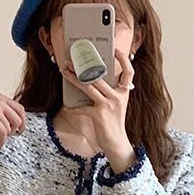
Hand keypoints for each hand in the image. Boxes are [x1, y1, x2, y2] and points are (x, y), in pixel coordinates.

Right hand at [0, 88, 26, 148]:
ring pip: (9, 128)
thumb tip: (4, 120)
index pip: (20, 109)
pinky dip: (2, 141)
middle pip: (18, 120)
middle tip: (7, 137)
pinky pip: (3, 132)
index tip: (20, 130)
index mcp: (1, 97)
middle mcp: (1, 102)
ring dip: (3, 137)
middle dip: (14, 131)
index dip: (23, 121)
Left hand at [61, 47, 137, 172]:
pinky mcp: (99, 115)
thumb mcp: (116, 106)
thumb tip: (92, 81)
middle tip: (72, 61)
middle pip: (99, 76)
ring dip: (74, 79)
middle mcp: (118, 97)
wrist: (117, 144)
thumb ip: (109, 93)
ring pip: (89, 87)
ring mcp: (108, 105)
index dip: (124, 59)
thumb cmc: (113, 124)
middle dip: (83, 66)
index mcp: (123, 93)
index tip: (115, 50)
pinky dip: (74, 108)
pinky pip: (82, 108)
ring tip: (65, 72)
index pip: (129, 72)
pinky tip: (68, 108)